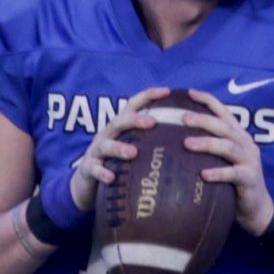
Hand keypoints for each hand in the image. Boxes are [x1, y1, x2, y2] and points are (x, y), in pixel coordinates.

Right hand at [68, 86, 169, 210]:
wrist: (86, 182)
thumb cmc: (116, 161)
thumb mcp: (130, 146)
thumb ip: (150, 140)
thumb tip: (187, 139)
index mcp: (120, 127)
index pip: (133, 105)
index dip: (148, 96)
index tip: (167, 91)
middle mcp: (107, 134)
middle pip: (119, 121)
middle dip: (135, 120)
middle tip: (152, 122)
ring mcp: (96, 151)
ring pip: (106, 145)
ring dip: (119, 148)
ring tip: (133, 153)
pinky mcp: (88, 168)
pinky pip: (95, 169)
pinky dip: (103, 172)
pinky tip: (112, 177)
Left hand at [183, 89, 273, 235]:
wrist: (257, 209)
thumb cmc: (233, 181)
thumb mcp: (223, 159)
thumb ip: (209, 146)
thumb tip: (175, 136)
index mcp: (238, 135)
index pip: (223, 112)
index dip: (207, 100)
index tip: (189, 93)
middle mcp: (245, 144)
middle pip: (223, 126)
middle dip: (203, 120)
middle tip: (182, 118)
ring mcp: (249, 161)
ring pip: (228, 147)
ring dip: (206, 143)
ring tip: (186, 144)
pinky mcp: (250, 179)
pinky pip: (233, 174)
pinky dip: (218, 173)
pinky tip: (203, 174)